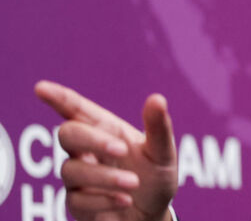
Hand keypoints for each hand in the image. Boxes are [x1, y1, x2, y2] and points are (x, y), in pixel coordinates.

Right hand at [35, 81, 177, 220]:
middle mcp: (87, 150)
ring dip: (105, 177)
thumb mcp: (162, 152)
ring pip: (72, 169)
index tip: (41, 88)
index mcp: (107, 130)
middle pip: (68, 134)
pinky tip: (125, 201)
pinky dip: (103, 199)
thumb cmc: (155, 177)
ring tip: (133, 184)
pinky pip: (78, 199)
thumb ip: (159, 128)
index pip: (77, 110)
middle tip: (120, 149)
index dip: (59, 98)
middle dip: (92, 139)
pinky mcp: (77, 202)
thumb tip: (157, 99)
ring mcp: (79, 176)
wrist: (154, 214)